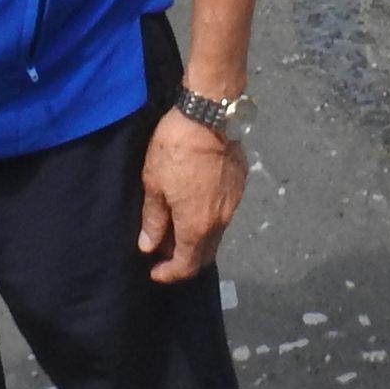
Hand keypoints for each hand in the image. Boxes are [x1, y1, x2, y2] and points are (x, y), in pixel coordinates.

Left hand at [137, 110, 245, 283]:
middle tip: (164, 249)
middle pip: (205, 254)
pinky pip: (224, 211)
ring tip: (177, 222)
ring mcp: (234, 203)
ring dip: (197, 236)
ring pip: (215, 233)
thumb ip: (154, 220)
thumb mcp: (154, 185)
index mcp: (197, 226)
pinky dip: (208, 215)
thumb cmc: (175, 149)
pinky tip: (195, 200)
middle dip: (185, 258)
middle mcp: (220, 221)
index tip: (155, 271)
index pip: (186, 266)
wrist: (209, 114)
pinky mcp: (240, 184)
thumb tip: (149, 247)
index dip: (169, 274)